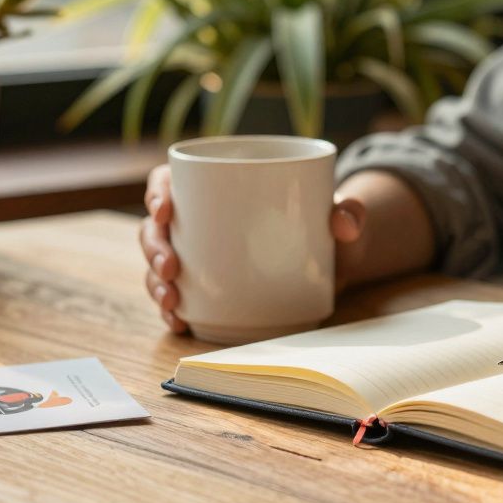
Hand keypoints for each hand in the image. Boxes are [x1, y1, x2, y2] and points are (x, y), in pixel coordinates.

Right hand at [139, 164, 370, 334]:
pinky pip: (176, 298)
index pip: (170, 180)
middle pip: (155, 227)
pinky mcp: (206, 289)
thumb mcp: (340, 215)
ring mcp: (198, 257)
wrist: (334, 261)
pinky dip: (172, 312)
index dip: (157, 192)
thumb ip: (350, 212)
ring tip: (171, 302)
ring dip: (156, 284)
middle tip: (171, 268)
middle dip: (153, 248)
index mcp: (217, 186)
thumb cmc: (326, 225)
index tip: (165, 210)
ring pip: (158, 265)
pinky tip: (178, 322)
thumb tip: (346, 223)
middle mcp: (199, 221)